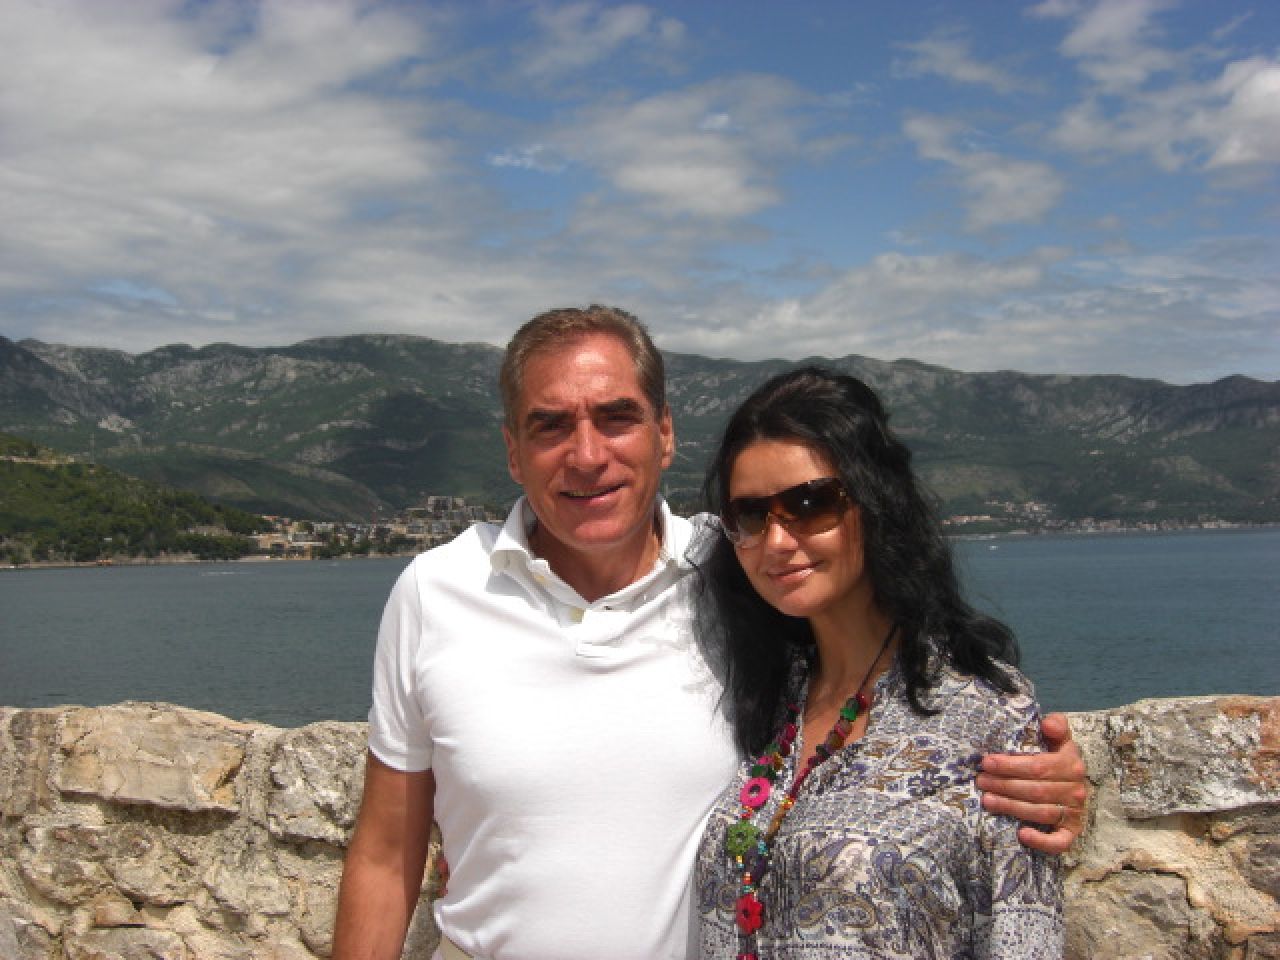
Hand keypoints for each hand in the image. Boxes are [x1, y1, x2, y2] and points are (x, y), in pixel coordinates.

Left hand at [976, 712, 1088, 854]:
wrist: (1076, 782)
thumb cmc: (1058, 757)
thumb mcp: (1059, 739)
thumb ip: (1056, 726)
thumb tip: (1049, 723)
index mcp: (1071, 764)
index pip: (1038, 766)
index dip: (1010, 765)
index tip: (986, 762)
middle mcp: (1076, 790)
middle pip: (1035, 790)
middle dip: (1004, 785)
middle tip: (981, 781)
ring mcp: (1075, 812)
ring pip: (1041, 812)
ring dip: (1011, 807)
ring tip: (987, 800)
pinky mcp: (1073, 831)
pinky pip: (1060, 841)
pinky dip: (1042, 841)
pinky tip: (1022, 834)